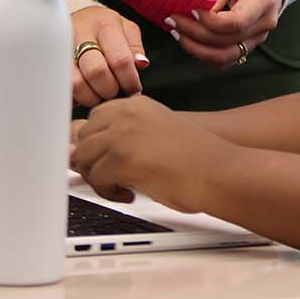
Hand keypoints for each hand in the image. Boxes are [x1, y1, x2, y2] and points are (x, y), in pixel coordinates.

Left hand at [69, 96, 225, 210]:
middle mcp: (127, 114)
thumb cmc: (196, 158)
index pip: (94, 117)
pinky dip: (107, 192)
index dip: (93, 140)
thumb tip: (96, 152)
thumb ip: (128, 136)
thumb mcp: (158, 134)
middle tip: (107, 176)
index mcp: (137, 105)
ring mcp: (123, 134)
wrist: (217, 170)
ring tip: (118, 185)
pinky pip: (96, 179)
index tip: (98, 157)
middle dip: (89, 159)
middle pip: (82, 135)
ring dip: (95, 176)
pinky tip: (128, 193)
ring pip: (82, 157)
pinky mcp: (122, 159)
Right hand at [71, 4, 148, 107]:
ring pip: (76, 83)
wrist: (75, 18)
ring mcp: (61, 46)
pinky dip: (74, 97)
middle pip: (96, 72)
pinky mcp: (49, 61)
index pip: (120, 59)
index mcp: (104, 23)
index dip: (129, 81)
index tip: (133, 90)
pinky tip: (82, 92)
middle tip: (113, 92)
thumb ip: (135, 46)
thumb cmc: (103, 26)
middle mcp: (80, 32)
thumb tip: (140, 64)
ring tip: (98, 93)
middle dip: (109, 90)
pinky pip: (61, 88)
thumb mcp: (125, 28)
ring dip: (91, 96)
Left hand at [171, 0, 285, 68]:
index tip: (190, 10)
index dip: (210, 21)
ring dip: (196, 49)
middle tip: (171, 19)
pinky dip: (204, 54)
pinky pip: (224, 59)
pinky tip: (188, 39)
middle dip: (194, 33)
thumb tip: (200, 10)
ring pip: (224, 57)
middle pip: (226, 42)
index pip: (236, 22)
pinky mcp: (248, 44)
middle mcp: (264, 24)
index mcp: (264, 0)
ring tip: (176, 32)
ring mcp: (257, 38)